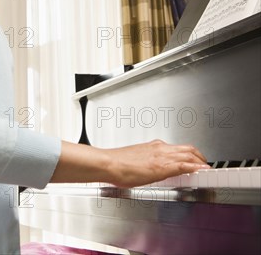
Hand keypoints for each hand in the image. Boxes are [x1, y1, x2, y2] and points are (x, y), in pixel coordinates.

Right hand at [50, 139, 208, 185]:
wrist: (110, 163)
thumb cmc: (117, 163)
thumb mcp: (135, 160)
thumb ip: (145, 162)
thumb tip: (147, 168)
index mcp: (154, 147)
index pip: (177, 148)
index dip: (190, 154)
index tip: (195, 160)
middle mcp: (160, 148)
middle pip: (187, 149)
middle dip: (200, 156)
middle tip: (206, 165)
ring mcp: (162, 155)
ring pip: (189, 154)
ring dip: (201, 161)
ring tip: (208, 169)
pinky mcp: (162, 166)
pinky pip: (184, 164)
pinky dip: (196, 167)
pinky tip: (202, 172)